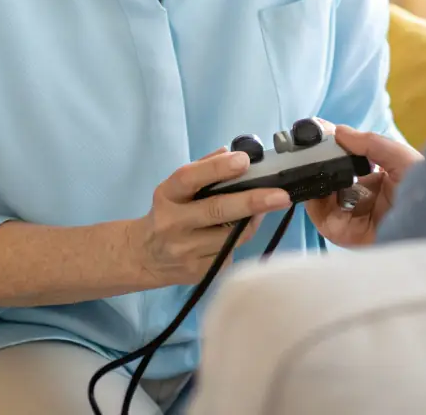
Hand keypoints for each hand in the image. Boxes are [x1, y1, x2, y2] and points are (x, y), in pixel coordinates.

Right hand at [129, 148, 290, 286]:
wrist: (144, 257)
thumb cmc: (168, 214)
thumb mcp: (175, 189)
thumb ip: (202, 169)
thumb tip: (232, 152)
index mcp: (167, 196)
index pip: (190, 178)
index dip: (217, 168)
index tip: (244, 160)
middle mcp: (173, 224)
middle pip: (217, 210)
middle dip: (252, 201)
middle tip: (281, 195)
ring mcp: (185, 251)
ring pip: (232, 236)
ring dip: (253, 220)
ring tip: (264, 207)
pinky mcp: (198, 273)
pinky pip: (231, 253)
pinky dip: (240, 240)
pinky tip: (240, 231)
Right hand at [305, 126, 423, 247]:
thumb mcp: (400, 158)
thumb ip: (370, 143)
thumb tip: (339, 131)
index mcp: (376, 178)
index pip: (345, 161)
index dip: (329, 147)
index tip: (315, 130)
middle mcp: (362, 198)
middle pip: (329, 181)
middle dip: (315, 164)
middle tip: (304, 148)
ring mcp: (353, 217)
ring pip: (321, 200)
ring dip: (314, 182)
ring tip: (309, 165)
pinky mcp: (348, 235)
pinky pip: (323, 219)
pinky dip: (316, 203)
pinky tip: (319, 187)